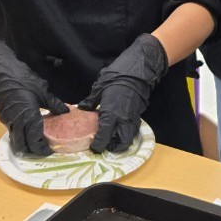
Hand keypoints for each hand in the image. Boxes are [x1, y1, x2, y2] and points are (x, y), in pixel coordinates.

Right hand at [0, 34, 67, 155]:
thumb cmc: (22, 80)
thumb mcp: (42, 91)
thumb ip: (54, 104)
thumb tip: (66, 112)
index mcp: (27, 117)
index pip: (34, 141)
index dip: (43, 149)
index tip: (51, 150)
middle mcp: (15, 122)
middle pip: (22, 146)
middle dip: (33, 151)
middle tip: (44, 149)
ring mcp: (7, 120)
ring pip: (16, 139)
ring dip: (25, 144)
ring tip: (38, 141)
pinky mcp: (2, 116)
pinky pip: (12, 131)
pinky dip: (20, 135)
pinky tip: (29, 130)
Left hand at [79, 34, 167, 152]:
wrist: (136, 72)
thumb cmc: (116, 79)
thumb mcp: (99, 89)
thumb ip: (91, 101)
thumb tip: (83, 107)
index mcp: (110, 115)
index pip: (104, 137)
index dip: (98, 146)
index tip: (93, 148)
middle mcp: (122, 120)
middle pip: (121, 143)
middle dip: (114, 147)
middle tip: (105, 144)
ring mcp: (132, 117)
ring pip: (130, 137)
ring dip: (122, 140)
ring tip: (113, 137)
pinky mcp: (138, 113)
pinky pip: (133, 128)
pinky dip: (127, 132)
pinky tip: (120, 126)